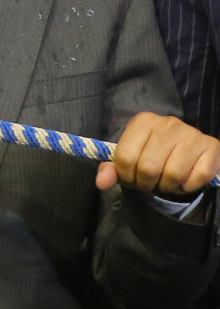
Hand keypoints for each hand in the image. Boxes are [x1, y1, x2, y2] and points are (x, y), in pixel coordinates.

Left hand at [97, 111, 219, 194]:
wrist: (188, 147)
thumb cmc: (153, 152)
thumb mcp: (130, 156)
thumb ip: (112, 169)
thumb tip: (101, 183)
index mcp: (143, 121)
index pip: (124, 158)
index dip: (126, 176)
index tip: (132, 178)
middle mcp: (167, 123)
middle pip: (148, 168)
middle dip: (147, 184)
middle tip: (151, 182)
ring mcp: (191, 133)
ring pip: (173, 175)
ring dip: (168, 187)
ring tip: (167, 181)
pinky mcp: (211, 146)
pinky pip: (197, 178)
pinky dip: (188, 186)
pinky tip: (185, 180)